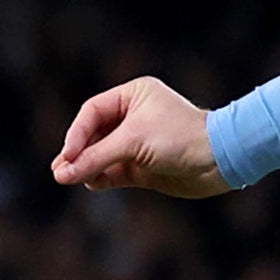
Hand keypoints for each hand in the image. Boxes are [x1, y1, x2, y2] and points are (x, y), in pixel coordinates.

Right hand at [50, 76, 226, 196]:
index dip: (77, 134)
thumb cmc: (180, 138)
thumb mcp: (133, 143)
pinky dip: (101, 178)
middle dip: (78, 153)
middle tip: (59, 170)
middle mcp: (134, 116)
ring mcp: (138, 143)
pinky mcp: (143, 167)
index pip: (92, 112)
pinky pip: (114, 172)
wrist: (220, 161)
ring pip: (101, 155)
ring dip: (87, 167)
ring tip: (70, 179)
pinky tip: (91, 184)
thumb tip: (61, 173)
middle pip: (93, 135)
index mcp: (133, 95)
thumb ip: (95, 158)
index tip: (68, 156)